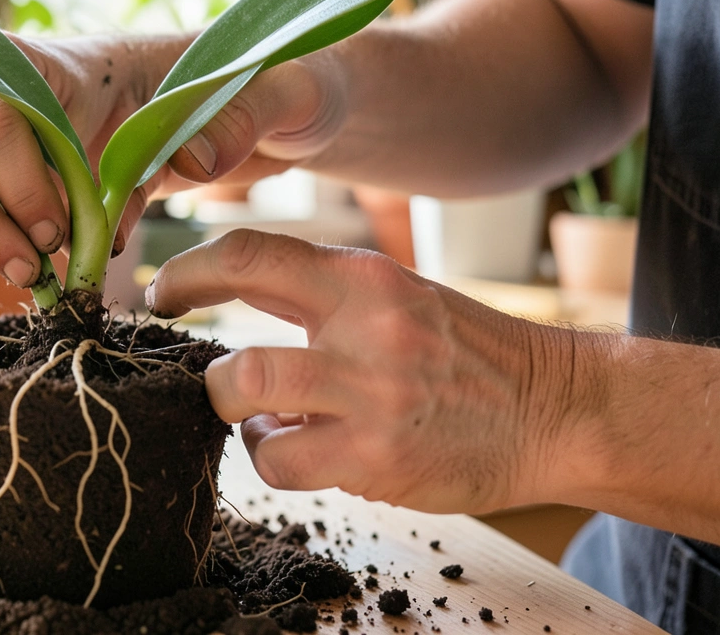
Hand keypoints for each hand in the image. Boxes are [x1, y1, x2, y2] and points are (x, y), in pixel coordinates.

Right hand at [0, 35, 344, 286]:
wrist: (107, 87)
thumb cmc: (135, 93)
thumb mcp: (179, 102)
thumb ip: (203, 125)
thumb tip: (201, 163)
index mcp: (2, 50)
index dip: (28, 194)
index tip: (66, 235)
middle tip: (38, 267)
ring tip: (25, 266)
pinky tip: (2, 248)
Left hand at [145, 229, 571, 514]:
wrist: (555, 408)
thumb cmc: (467, 352)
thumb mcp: (399, 295)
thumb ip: (322, 295)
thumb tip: (234, 295)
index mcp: (366, 278)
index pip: (251, 256)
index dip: (190, 273)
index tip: (163, 294)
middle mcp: (367, 333)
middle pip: (236, 356)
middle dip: (207, 375)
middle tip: (211, 381)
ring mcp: (373, 400)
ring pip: (250, 405)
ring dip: (239, 416)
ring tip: (263, 418)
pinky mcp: (379, 460)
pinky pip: (282, 463)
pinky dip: (274, 457)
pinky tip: (299, 447)